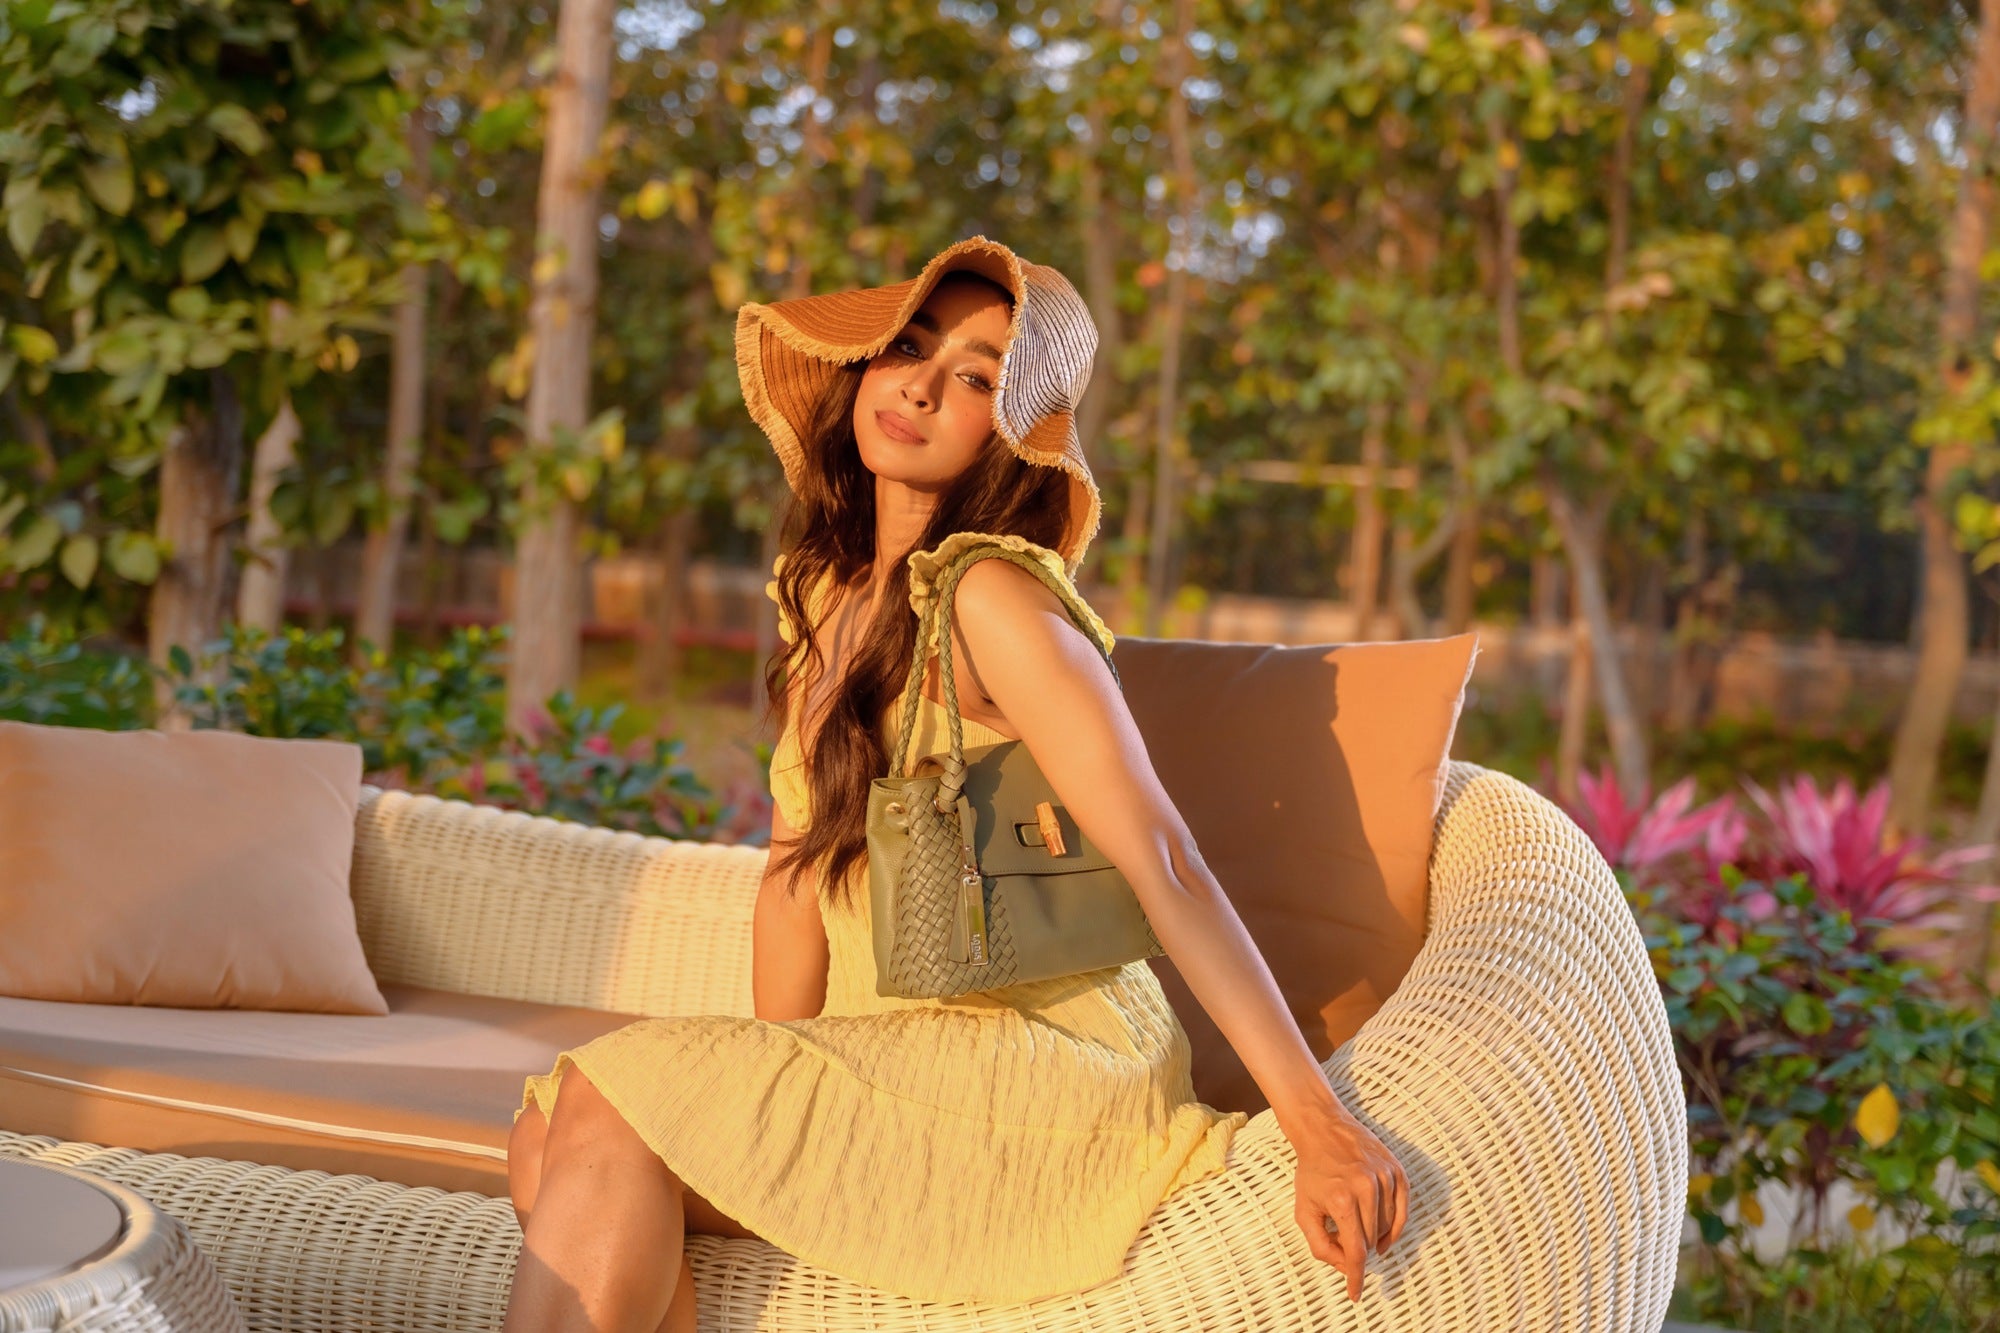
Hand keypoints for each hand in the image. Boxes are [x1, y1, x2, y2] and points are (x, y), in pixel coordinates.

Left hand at [1281, 1097, 1408, 1301]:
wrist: (1324, 1128)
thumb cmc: (1312, 1171)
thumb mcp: (1304, 1209)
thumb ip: (1320, 1244)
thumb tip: (1343, 1265)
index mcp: (1342, 1200)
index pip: (1355, 1251)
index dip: (1355, 1276)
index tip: (1355, 1293)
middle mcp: (1366, 1188)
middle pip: (1371, 1241)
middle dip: (1357, 1249)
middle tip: (1343, 1239)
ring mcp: (1385, 1178)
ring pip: (1387, 1228)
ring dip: (1374, 1237)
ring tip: (1356, 1225)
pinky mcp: (1397, 1171)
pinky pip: (1403, 1211)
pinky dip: (1394, 1227)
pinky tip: (1382, 1233)